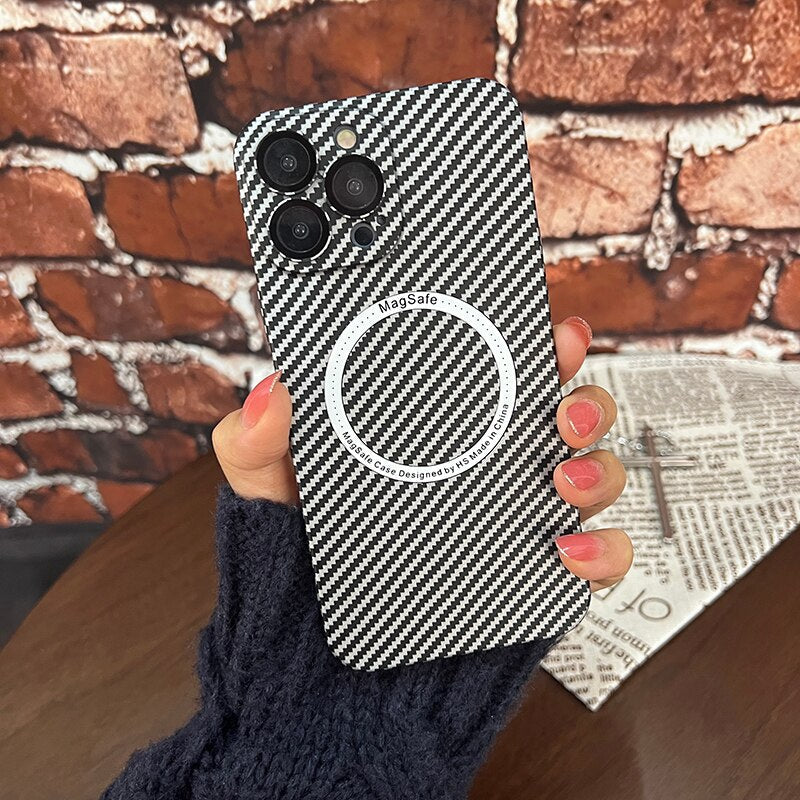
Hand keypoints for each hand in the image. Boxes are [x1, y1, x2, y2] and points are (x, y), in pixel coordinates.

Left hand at [213, 316, 631, 590]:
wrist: (316, 649)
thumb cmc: (299, 551)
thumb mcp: (269, 483)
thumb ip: (258, 437)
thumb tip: (274, 391)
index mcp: (439, 429)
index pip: (500, 373)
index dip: (537, 347)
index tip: (552, 331)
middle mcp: (488, 465)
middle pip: (564, 416)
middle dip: (585, 400)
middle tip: (563, 408)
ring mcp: (516, 518)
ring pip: (592, 477)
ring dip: (599, 468)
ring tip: (564, 479)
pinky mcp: (532, 574)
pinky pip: (593, 558)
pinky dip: (602, 551)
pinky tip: (569, 551)